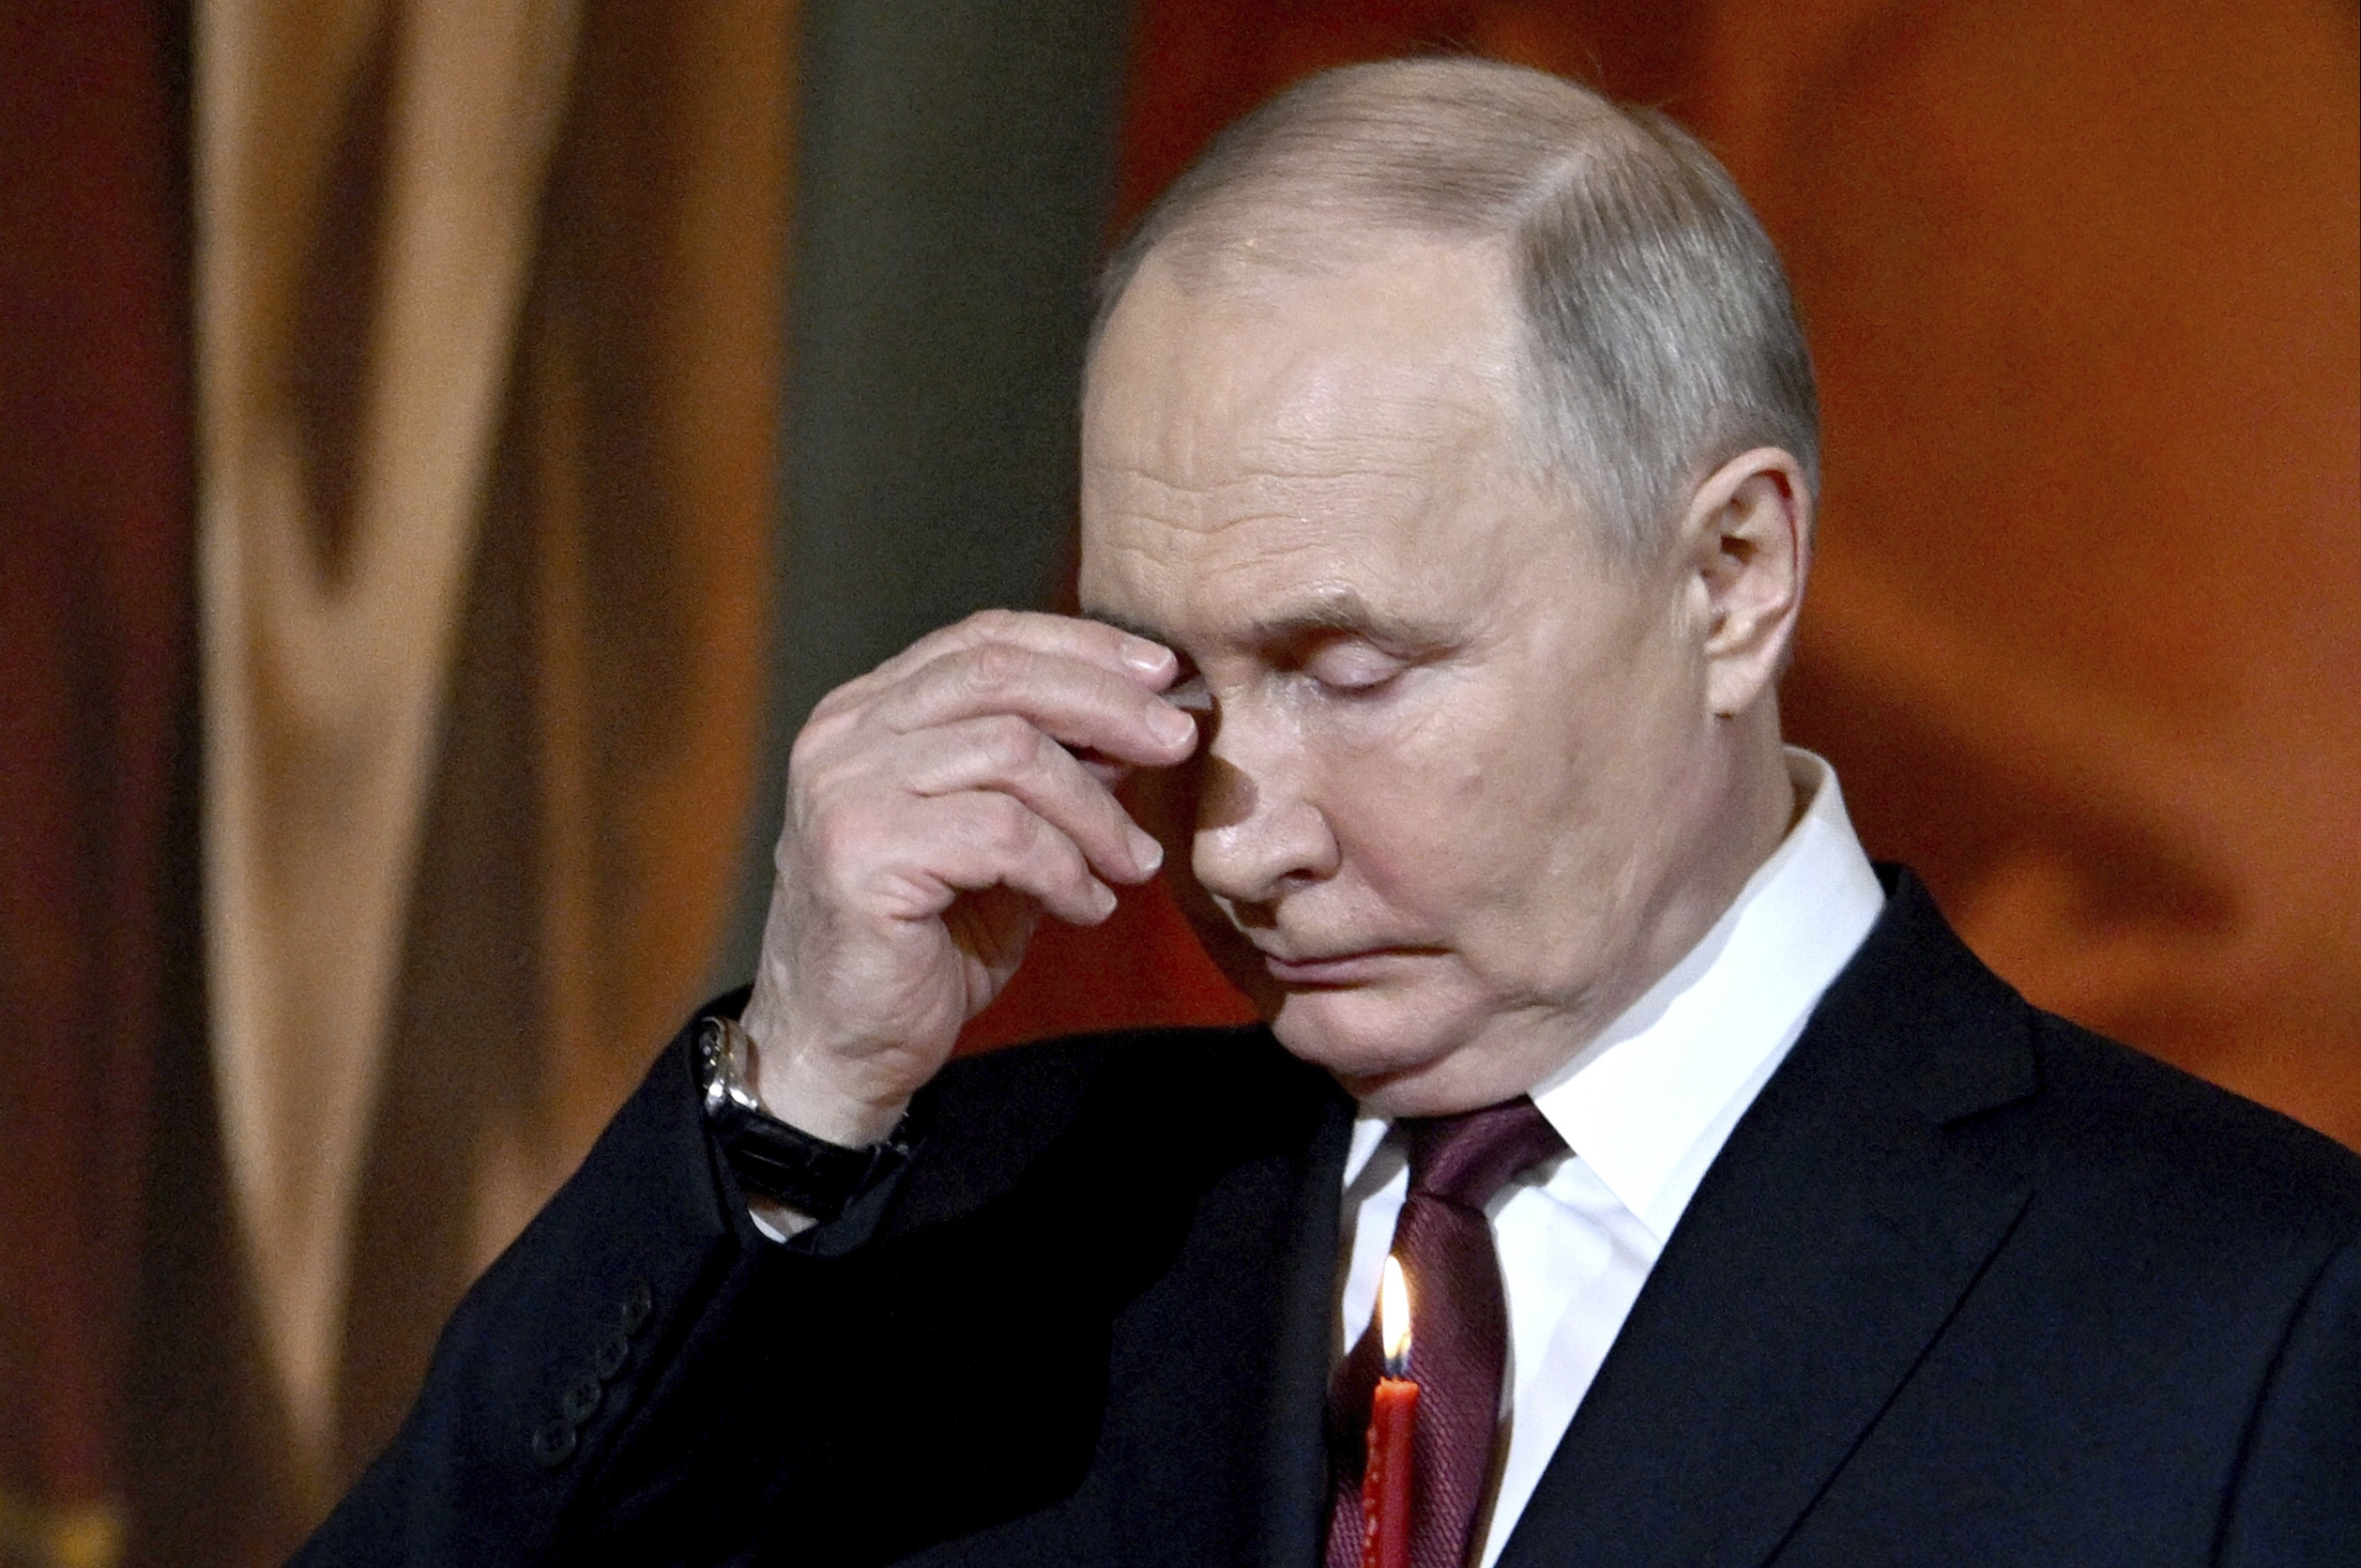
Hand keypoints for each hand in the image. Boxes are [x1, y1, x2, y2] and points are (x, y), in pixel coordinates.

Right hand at [738, 610, 1196, 1146]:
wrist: (844, 1047)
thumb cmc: (928, 942)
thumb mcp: (1003, 840)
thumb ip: (1053, 773)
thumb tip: (1145, 718)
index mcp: (868, 713)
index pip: (983, 641)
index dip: (1080, 647)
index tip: (1162, 673)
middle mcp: (844, 737)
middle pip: (1000, 679)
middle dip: (1107, 705)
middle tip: (1179, 743)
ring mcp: (845, 790)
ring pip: (1013, 753)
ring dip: (1096, 810)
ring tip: (1134, 862)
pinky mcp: (862, 853)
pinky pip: (1003, 835)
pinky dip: (1065, 869)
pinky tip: (1088, 907)